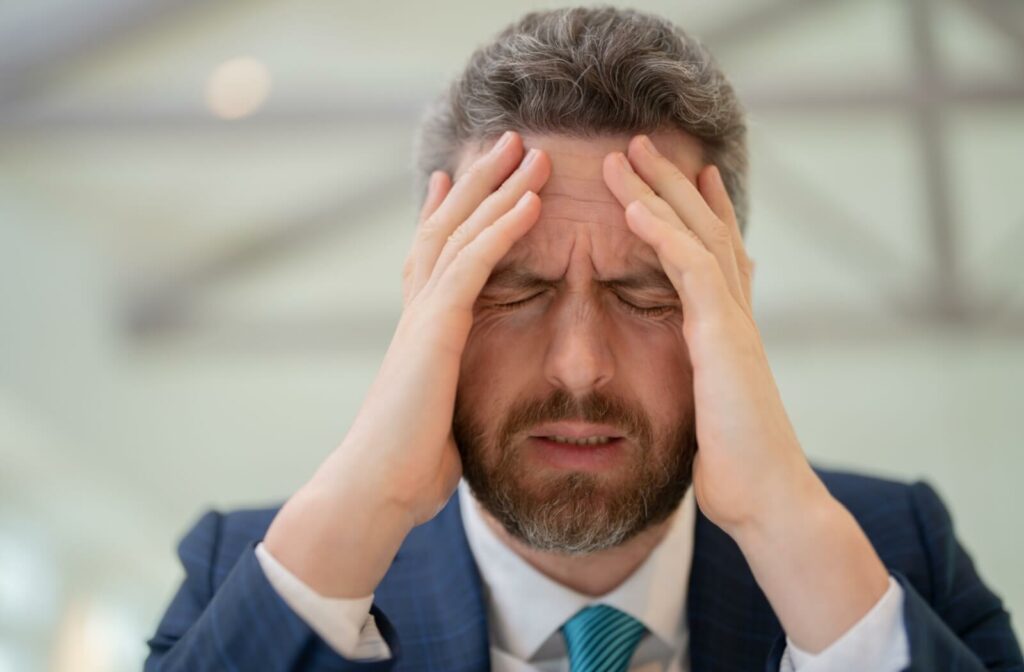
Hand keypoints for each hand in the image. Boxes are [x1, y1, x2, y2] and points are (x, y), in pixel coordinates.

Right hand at [265, 131, 550, 595]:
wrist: (376, 490)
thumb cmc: (408, 466)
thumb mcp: (440, 416)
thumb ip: (453, 393)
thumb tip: (462, 409)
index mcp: (420, 329)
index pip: (432, 256)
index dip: (446, 213)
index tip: (456, 180)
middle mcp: (417, 311)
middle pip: (446, 227)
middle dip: (478, 182)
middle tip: (506, 143)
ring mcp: (423, 316)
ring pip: (460, 231)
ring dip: (496, 187)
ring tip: (528, 150)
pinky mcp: (435, 330)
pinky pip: (474, 264)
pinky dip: (503, 228)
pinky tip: (530, 200)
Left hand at [602, 134, 816, 535]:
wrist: (768, 501)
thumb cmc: (737, 467)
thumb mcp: (712, 409)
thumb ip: (703, 378)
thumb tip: (696, 376)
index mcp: (726, 331)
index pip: (713, 255)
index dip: (698, 212)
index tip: (681, 177)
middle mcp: (733, 316)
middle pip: (705, 229)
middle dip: (673, 183)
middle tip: (643, 143)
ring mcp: (732, 322)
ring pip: (697, 235)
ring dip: (660, 190)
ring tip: (628, 152)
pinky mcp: (723, 338)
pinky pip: (690, 270)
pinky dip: (663, 234)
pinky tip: (634, 208)